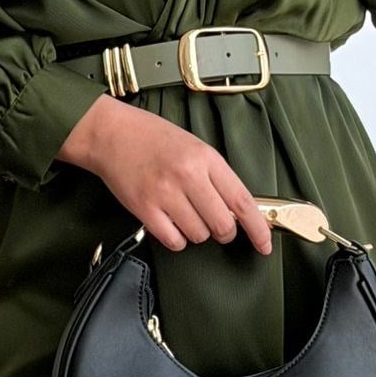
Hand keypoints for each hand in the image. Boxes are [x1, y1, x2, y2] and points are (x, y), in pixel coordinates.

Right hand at [59, 97, 274, 254]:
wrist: (112, 133)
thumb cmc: (153, 139)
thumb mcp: (195, 147)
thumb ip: (217, 177)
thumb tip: (238, 210)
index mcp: (206, 159)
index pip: (242, 201)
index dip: (258, 228)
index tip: (264, 243)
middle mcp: (188, 176)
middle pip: (223, 225)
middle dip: (223, 231)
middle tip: (215, 223)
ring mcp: (165, 194)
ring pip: (199, 235)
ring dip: (196, 232)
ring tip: (183, 212)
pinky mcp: (145, 209)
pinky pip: (174, 241)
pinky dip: (176, 238)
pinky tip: (170, 222)